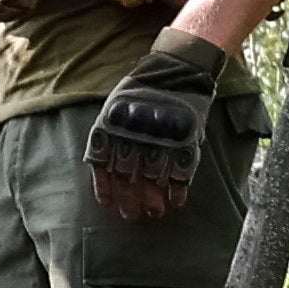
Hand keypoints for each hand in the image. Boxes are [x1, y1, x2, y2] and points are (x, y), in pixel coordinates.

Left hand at [85, 29, 222, 221]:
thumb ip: (109, 135)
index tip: (109, 206)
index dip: (106, 189)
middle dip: (130, 201)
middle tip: (133, 216)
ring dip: (153, 199)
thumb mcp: (114, 108)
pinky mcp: (185, 140)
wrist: (175, 70)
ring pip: (153, 179)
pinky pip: (181, 172)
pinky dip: (179, 190)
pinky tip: (177, 202)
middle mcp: (134, 136)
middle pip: (128, 177)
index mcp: (113, 128)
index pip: (104, 166)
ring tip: (154, 213)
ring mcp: (160, 139)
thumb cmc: (140, 92)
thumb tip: (103, 167)